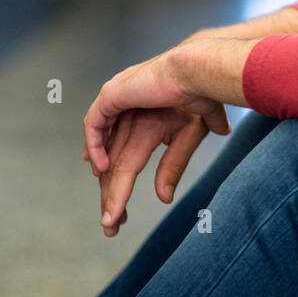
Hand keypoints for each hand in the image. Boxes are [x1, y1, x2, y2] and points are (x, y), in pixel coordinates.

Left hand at [82, 49, 230, 233]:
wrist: (200, 70)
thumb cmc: (203, 95)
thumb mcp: (189, 137)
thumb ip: (173, 165)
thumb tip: (163, 199)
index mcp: (145, 124)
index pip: (124, 163)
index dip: (120, 190)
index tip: (118, 218)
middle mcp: (127, 117)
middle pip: (111, 165)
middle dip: (110, 195)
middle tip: (111, 225)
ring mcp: (118, 106)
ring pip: (104, 153)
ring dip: (106, 184)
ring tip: (110, 212)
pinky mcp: (112, 95)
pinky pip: (94, 126)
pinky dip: (94, 148)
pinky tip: (100, 169)